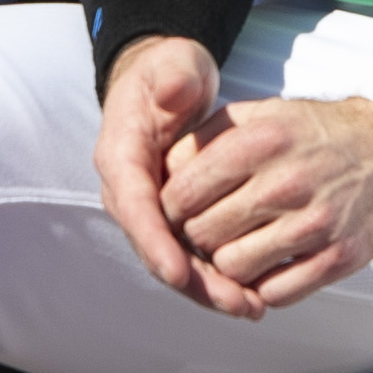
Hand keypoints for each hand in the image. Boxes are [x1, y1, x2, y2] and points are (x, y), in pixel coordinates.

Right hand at [96, 33, 224, 295]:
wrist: (170, 82)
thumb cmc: (171, 73)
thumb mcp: (174, 64)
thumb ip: (174, 76)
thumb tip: (177, 92)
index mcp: (121, 155)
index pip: (134, 206)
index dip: (155, 241)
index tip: (179, 270)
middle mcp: (130, 192)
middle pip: (155, 247)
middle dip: (192, 280)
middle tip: (233, 301)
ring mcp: (150, 210)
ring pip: (174, 260)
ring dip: (209, 289)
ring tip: (250, 308)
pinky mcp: (172, 220)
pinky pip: (190, 256)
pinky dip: (216, 278)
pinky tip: (250, 297)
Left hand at [155, 93, 372, 317]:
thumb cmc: (314, 134)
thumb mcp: (258, 114)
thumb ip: (206, 138)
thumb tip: (160, 172)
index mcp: (262, 142)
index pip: (184, 193)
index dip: (168, 209)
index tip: (174, 212)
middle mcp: (288, 183)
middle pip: (203, 235)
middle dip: (193, 238)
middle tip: (202, 233)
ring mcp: (316, 224)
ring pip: (233, 270)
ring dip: (225, 266)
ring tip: (234, 248)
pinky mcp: (339, 257)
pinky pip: (275, 294)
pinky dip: (261, 287)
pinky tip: (265, 265)